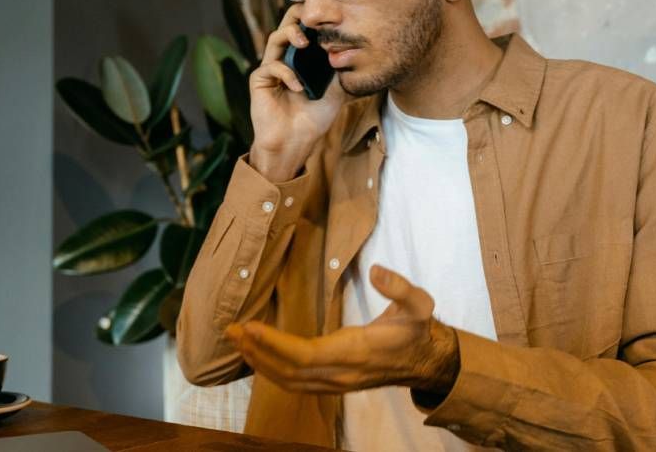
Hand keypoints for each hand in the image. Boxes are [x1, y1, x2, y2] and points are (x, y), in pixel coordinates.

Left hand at [223, 265, 459, 395]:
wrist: (425, 361)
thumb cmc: (416, 330)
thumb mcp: (418, 304)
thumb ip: (400, 287)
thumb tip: (377, 271)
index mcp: (354, 353)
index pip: (306, 355)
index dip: (276, 344)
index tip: (251, 327)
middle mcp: (340, 374)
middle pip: (288, 371)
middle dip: (257, 351)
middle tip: (230, 330)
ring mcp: (335, 383)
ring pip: (288, 381)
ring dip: (259, 362)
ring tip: (236, 340)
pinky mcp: (331, 384)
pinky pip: (295, 383)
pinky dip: (271, 371)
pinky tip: (257, 355)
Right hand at [248, 5, 346, 181]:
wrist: (296, 143)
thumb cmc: (314, 120)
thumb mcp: (336, 93)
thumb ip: (341, 72)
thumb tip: (357, 53)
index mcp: (303, 59)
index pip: (307, 30)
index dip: (315, 19)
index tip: (330, 16)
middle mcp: (286, 59)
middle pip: (287, 25)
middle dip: (299, 15)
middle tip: (312, 18)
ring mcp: (272, 68)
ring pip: (275, 38)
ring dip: (290, 35)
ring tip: (304, 43)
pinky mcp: (260, 80)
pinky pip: (271, 66)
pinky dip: (286, 73)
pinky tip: (298, 88)